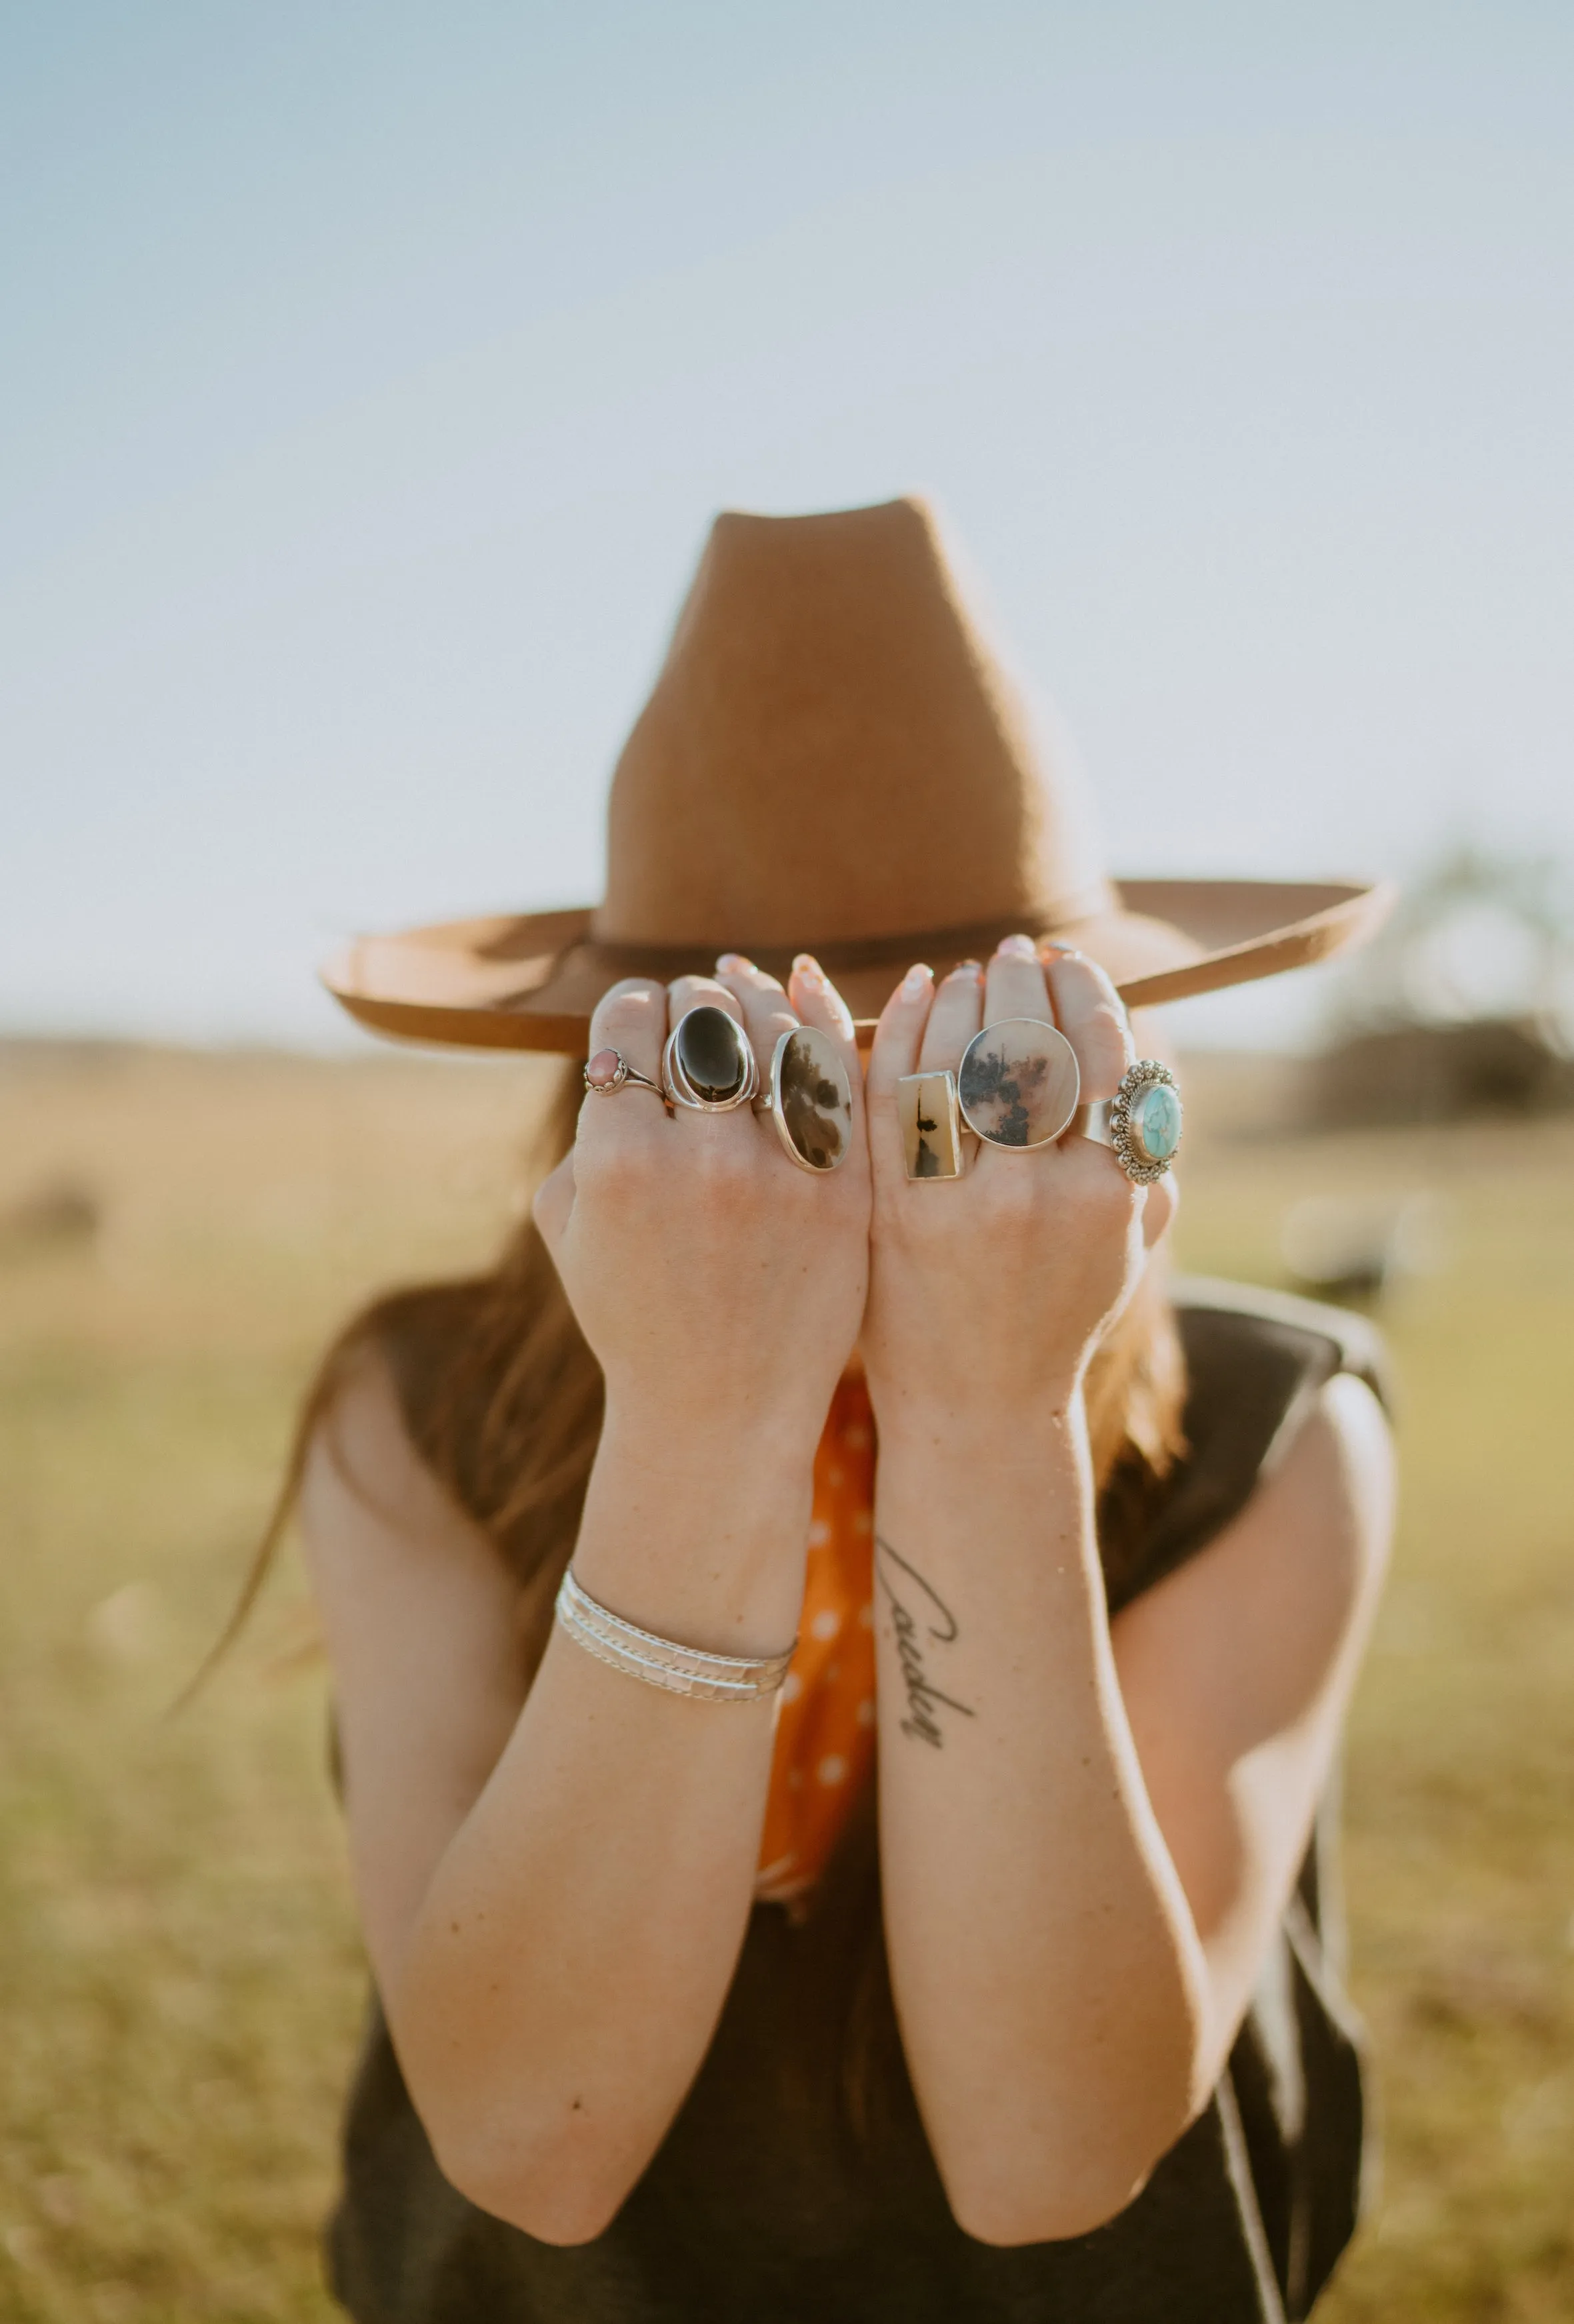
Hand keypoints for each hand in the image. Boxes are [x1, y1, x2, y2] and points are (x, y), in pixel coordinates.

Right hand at [534, 956, 870, 1469]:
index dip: (634, 1006)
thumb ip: (584, 1130)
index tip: (643, 1015)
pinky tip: (805, 1023)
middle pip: (704, 1014)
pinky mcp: (844, 1192)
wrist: (721, 1409)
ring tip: (750, 1006)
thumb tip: (624, 1053)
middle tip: (698, 1008)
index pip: (629, 1021)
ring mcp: (781, 1175)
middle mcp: (701, 1159)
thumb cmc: (633, 1315)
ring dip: (760, 1003)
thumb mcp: (567, 1226)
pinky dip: (821, 1035)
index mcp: (618, 1161)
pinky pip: (838, 1081)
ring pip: (779, 1031)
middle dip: (695, 999)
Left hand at [860, 937, 1175, 1432]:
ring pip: (958, 1061)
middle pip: (1030, 1045)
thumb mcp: (1128, 1241)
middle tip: (1009, 956)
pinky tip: (913, 1001)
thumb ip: (1145, 1154)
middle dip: (1020, 982)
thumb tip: (1141, 1049)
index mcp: (1110, 1197)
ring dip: (962, 999)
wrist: (977, 1403)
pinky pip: (892, 1096)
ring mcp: (960, 1206)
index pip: (1104, 1054)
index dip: (1083, 991)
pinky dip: (902, 1033)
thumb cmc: (1059, 1311)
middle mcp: (1039, 1197)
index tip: (1066, 961)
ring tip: (965, 978)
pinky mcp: (893, 1215)